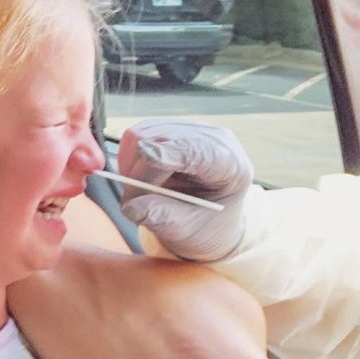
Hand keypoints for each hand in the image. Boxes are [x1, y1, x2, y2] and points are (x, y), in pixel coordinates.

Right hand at [117, 118, 252, 261]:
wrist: (208, 217)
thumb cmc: (204, 225)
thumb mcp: (187, 231)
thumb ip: (162, 218)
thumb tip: (130, 207)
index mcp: (230, 166)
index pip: (199, 151)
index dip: (170, 151)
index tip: (144, 156)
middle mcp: (212, 139)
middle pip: (162, 139)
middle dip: (139, 171)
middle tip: (131, 202)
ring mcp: (189, 129)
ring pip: (142, 134)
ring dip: (131, 165)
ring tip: (141, 192)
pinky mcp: (167, 127)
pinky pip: (134, 135)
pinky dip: (128, 159)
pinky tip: (141, 178)